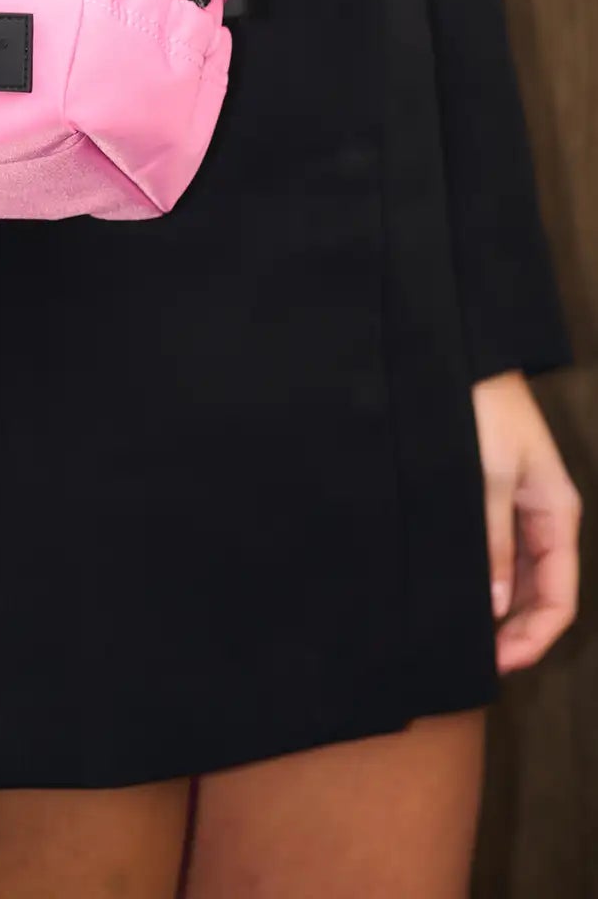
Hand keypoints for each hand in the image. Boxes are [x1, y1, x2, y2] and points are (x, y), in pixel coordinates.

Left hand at [472, 369, 581, 673]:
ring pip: (523, 579)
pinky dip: (491, 583)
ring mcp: (521, 510)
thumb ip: (494, 539)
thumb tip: (499, 604)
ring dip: (505, 613)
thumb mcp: (490, 475)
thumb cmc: (484, 410)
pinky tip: (467, 598)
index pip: (561, 596)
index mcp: (556, 513)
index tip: (501, 662)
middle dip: (519, 633)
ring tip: (471, 640)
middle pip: (544, 593)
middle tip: (478, 660)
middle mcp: (544, 518)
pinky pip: (502, 555)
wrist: (462, 360)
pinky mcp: (494, 499)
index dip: (536, 636)